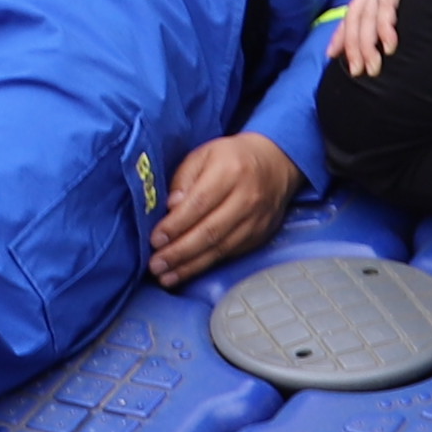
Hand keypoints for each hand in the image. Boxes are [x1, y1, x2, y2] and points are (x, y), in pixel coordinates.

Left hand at [148, 133, 301, 284]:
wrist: (276, 164)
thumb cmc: (232, 158)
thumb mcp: (203, 155)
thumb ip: (184, 178)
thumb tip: (171, 207)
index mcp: (229, 171)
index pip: (199, 203)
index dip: (176, 225)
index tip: (155, 240)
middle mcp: (246, 198)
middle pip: (210, 231)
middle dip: (179, 252)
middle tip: (156, 265)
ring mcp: (256, 220)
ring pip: (220, 248)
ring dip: (191, 266)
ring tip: (166, 277)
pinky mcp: (260, 235)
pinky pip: (230, 254)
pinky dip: (207, 265)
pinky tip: (187, 272)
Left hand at [331, 0, 431, 79]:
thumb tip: (410, 20)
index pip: (355, 11)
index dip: (343, 34)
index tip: (334, 56)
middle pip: (355, 18)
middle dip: (353, 47)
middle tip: (356, 72)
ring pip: (366, 15)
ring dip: (368, 44)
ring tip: (372, 67)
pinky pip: (386, 2)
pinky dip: (385, 24)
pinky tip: (388, 43)